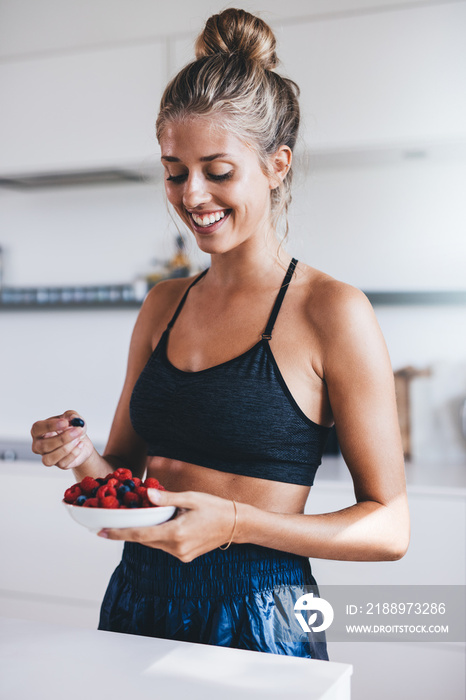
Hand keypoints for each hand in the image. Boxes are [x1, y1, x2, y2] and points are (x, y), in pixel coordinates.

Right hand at [31, 410, 93, 469]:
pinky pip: (62, 463)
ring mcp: (47, 457)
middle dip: (62, 438)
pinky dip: (73, 454)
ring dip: (66, 448)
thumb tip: (72, 418)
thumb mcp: (73, 417)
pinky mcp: (58, 465)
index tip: (65, 422)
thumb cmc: (72, 428)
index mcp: (39, 431)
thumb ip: (72, 415)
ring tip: (78, 439)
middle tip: (77, 430)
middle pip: (43, 445)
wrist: (82, 442)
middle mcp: (39, 445)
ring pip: (50, 458)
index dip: (50, 426)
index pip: (37, 428)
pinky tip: (80, 445)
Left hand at [98, 489, 237, 561]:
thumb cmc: (215, 508)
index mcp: (176, 533)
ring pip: (153, 543)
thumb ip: (167, 498)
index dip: (119, 534)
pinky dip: (157, 536)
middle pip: (144, 540)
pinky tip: (158, 525)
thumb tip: (146, 494)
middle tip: (110, 523)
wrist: (236, 525)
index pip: (141, 534)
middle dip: (128, 532)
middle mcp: (176, 547)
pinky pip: (163, 546)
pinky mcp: (184, 556)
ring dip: (144, 533)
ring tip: (134, 520)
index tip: (101, 532)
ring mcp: (181, 554)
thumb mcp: (191, 498)